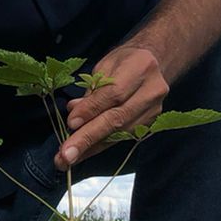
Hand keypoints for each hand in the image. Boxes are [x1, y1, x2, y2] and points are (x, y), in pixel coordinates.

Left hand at [55, 44, 168, 169]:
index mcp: (140, 67)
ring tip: (67, 158)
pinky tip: (84, 152)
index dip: (90, 110)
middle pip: (117, 119)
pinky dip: (101, 145)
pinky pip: (122, 137)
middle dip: (88, 138)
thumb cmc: (124, 61)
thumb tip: (74, 114)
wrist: (154, 62)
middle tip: (65, 155)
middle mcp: (152, 91)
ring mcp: (154, 110)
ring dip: (91, 147)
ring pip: (119, 133)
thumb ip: (92, 90)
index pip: (113, 93)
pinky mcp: (151, 123)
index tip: (70, 125)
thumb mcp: (104, 66)